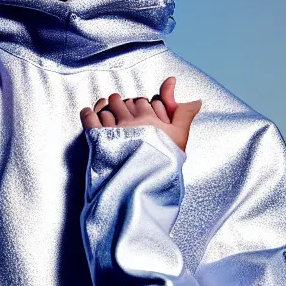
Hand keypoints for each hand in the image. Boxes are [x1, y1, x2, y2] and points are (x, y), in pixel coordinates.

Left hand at [79, 77, 201, 153]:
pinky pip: (90, 117)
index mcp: (149, 118)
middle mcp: (131, 120)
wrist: (145, 185)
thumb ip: (185, 114)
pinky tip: (89, 113)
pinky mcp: (98, 138)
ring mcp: (113, 129)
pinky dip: (88, 113)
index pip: (141, 101)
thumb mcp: (180, 136)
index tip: (139, 111)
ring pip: (106, 108)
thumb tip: (197, 99)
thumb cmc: (165, 162)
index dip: (139, 106)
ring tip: (107, 114)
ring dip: (105, 108)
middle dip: (122, 106)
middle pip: (122, 102)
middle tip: (122, 113)